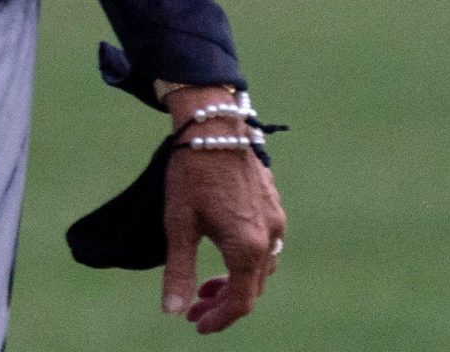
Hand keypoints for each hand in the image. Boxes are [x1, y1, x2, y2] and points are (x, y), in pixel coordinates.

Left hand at [161, 87, 286, 331]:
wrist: (215, 125)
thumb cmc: (191, 172)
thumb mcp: (178, 224)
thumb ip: (179, 271)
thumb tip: (173, 312)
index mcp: (246, 247)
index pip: (240, 301)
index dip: (219, 319)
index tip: (196, 325)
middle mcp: (269, 237)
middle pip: (252, 288)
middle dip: (223, 302)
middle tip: (195, 308)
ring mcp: (276, 220)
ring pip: (261, 268)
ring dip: (236, 281)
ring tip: (206, 284)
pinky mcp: (274, 206)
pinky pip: (267, 246)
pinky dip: (246, 260)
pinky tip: (224, 252)